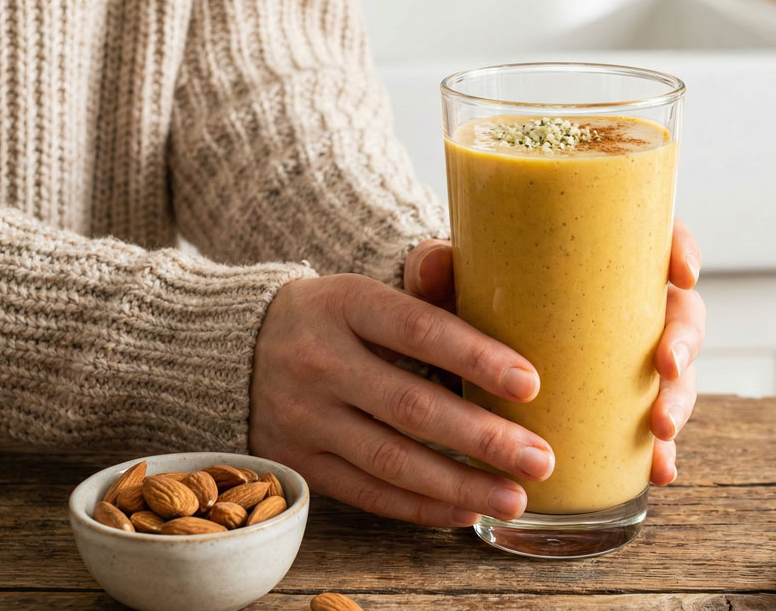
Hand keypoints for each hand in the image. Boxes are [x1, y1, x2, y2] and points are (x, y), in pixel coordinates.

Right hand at [249, 275, 555, 525]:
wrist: (234, 350)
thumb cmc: (334, 319)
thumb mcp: (366, 286)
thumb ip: (423, 277)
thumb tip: (452, 264)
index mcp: (343, 305)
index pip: (418, 329)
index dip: (476, 358)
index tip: (531, 384)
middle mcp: (318, 362)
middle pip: (411, 406)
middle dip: (483, 438)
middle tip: (541, 458)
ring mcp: (303, 418)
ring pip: (392, 461)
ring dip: (460, 485)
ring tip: (516, 499)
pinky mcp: (298, 462)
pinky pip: (368, 493)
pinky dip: (421, 507)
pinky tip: (467, 512)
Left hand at [405, 218, 704, 485]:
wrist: (455, 349)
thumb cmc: (469, 298)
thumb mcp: (452, 278)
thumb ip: (439, 267)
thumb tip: (432, 269)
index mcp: (602, 260)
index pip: (656, 239)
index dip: (681, 250)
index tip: (681, 272)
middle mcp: (627, 308)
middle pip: (680, 312)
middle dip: (684, 341)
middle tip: (665, 366)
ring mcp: (628, 360)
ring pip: (676, 374)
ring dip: (678, 401)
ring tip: (659, 430)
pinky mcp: (616, 406)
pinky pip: (652, 427)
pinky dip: (660, 449)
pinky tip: (657, 471)